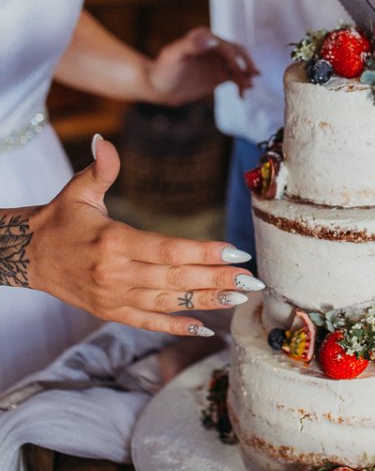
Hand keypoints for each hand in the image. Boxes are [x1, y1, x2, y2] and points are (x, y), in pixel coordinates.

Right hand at [23, 137, 263, 335]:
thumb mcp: (78, 191)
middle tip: (251, 280)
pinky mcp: (110, 312)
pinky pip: (149, 322)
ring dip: (206, 302)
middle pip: (175, 278)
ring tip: (238, 298)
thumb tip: (105, 142)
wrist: (27, 256)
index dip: (204, 252)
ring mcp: (113, 297)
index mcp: (113, 242)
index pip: (168, 249)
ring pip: (168, 303)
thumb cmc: (60, 219)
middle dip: (216, 279)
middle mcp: (115, 274)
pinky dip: (176, 327)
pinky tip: (205, 328)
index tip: (235, 253)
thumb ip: (101, 169)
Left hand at [146, 27, 257, 105]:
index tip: (238, 71)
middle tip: (252, 76)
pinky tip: (242, 95)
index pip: (226, 46)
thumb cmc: (163, 70)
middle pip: (237, 54)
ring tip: (248, 88)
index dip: (234, 57)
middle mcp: (213, 47)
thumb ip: (190, 45)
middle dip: (246, 64)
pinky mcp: (218, 75)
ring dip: (245, 76)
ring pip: (238, 67)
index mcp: (204, 38)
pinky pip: (235, 78)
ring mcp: (217, 62)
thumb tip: (210, 39)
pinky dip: (241, 85)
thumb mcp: (173, 56)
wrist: (158, 87)